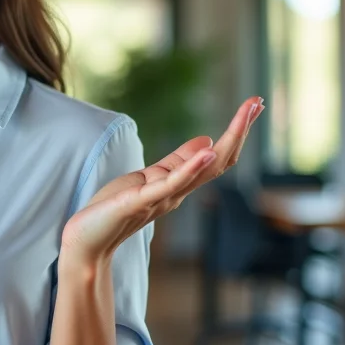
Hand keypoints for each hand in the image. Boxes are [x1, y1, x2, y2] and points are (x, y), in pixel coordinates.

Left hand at [60, 96, 264, 265]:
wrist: (87, 242)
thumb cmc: (113, 210)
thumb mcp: (147, 178)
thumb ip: (177, 163)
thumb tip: (207, 141)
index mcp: (178, 185)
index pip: (216, 157)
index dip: (236, 132)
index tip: (253, 105)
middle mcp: (177, 192)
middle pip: (218, 161)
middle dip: (239, 131)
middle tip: (257, 102)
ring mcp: (162, 198)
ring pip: (203, 169)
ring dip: (227, 141)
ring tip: (245, 117)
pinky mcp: (142, 201)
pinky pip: (172, 183)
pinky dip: (193, 166)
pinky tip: (209, 149)